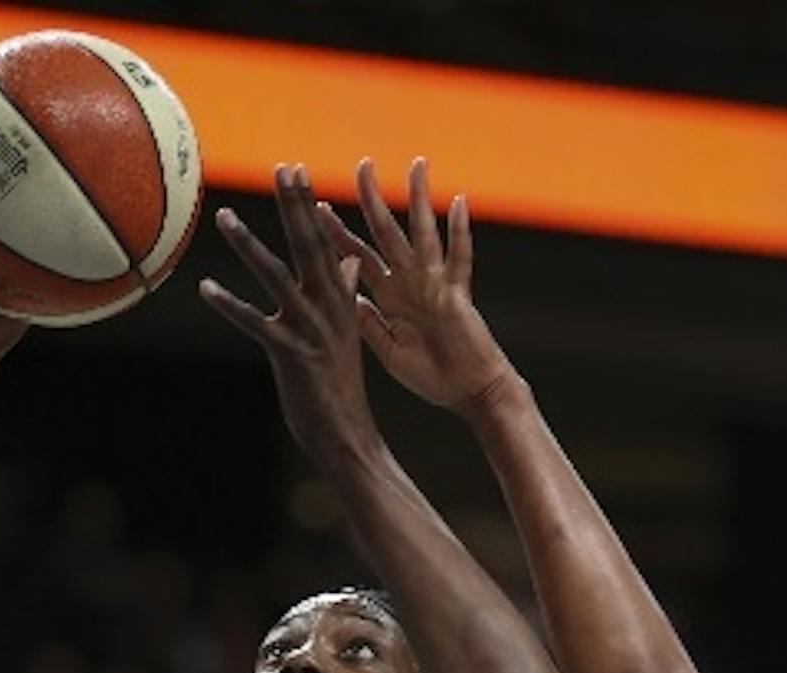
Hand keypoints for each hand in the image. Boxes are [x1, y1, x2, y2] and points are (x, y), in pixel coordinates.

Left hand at [199, 164, 375, 463]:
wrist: (346, 431)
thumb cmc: (338, 382)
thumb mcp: (345, 330)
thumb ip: (344, 290)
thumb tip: (348, 257)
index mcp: (339, 299)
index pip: (323, 241)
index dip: (307, 205)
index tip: (295, 171)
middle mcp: (328, 306)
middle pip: (307, 246)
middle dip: (292, 206)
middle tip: (279, 169)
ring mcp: (309, 328)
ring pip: (276, 277)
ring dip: (248, 246)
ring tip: (224, 218)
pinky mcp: (290, 352)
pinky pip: (253, 323)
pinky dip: (229, 305)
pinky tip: (205, 289)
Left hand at [320, 158, 513, 415]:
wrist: (470, 393)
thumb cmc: (432, 377)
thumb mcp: (389, 352)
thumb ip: (370, 324)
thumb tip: (346, 297)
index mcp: (389, 297)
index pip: (357, 257)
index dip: (337, 234)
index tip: (316, 207)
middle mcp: (410, 284)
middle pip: (386, 233)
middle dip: (373, 200)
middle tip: (362, 164)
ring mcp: (435, 286)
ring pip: (424, 234)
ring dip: (420, 200)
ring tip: (416, 166)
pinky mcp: (458, 296)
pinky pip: (460, 260)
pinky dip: (460, 232)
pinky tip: (458, 203)